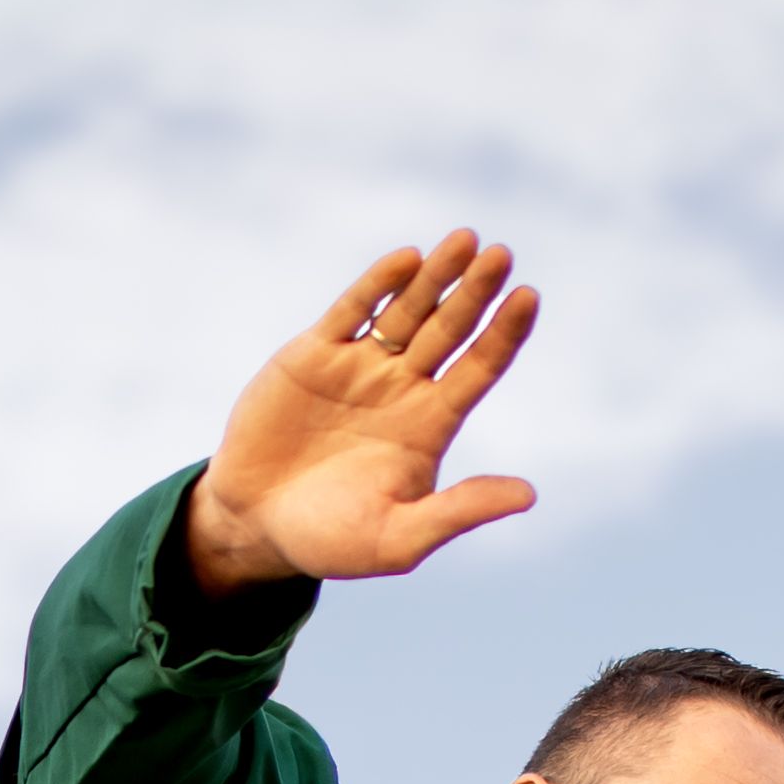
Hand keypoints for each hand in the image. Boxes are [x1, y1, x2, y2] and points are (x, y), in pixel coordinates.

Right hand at [184, 236, 540, 592]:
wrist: (254, 525)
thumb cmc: (330, 541)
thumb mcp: (399, 538)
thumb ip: (458, 512)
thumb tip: (529, 495)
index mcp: (429, 425)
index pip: (479, 368)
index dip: (504, 334)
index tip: (527, 298)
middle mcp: (401, 387)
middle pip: (450, 329)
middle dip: (475, 292)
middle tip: (503, 254)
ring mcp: (358, 366)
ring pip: (407, 310)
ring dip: (436, 276)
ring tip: (466, 241)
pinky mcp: (314, 355)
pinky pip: (352, 310)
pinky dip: (378, 284)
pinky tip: (407, 259)